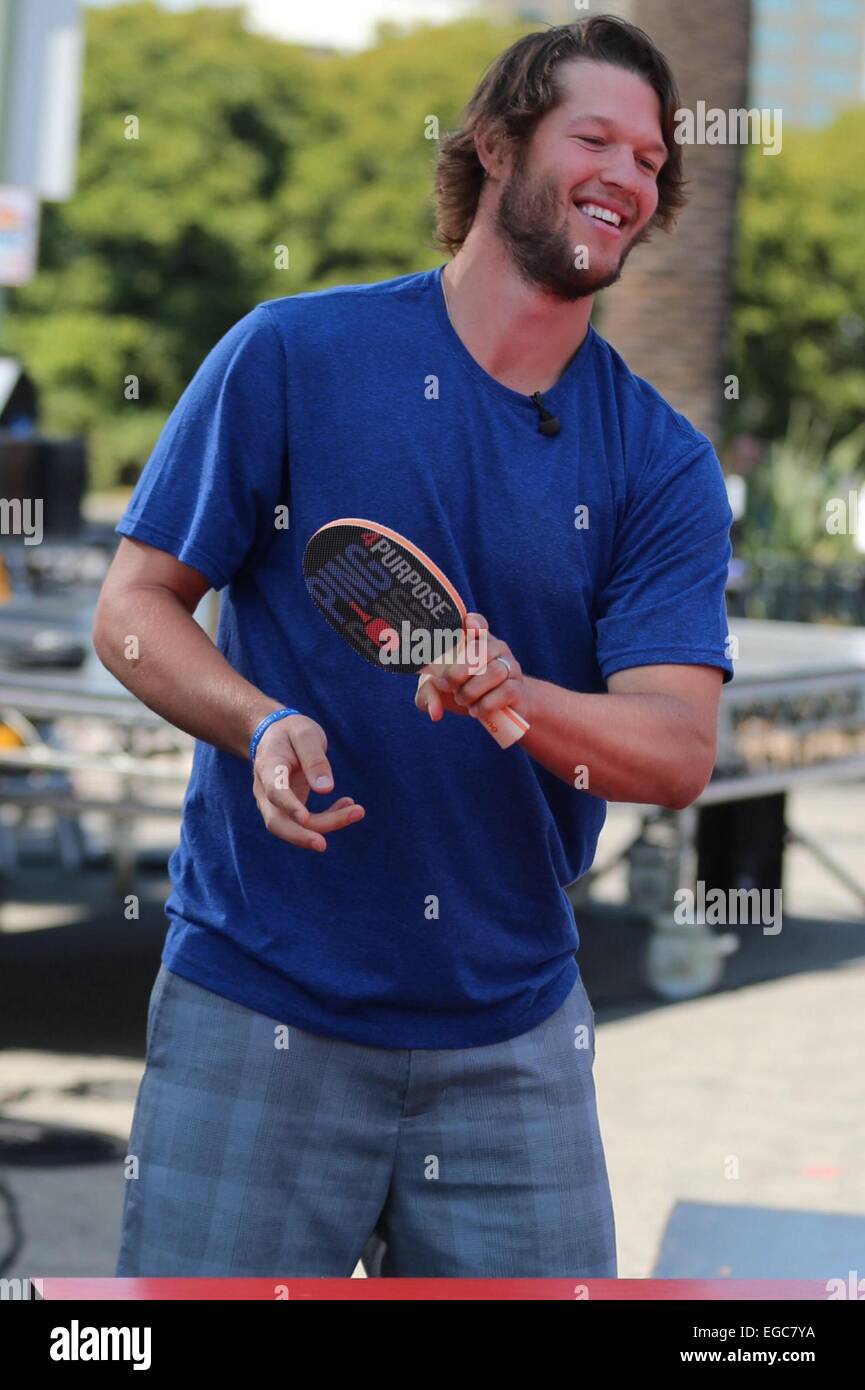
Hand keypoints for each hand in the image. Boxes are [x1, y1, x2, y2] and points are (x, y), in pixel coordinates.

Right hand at [252, 714, 364, 851]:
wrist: (275, 734)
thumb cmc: (291, 732)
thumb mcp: (305, 734)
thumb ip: (314, 759)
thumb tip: (326, 789)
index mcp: (268, 768)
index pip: (275, 792)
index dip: (289, 806)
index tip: (306, 818)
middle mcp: (266, 791)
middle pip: (277, 822)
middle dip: (301, 836)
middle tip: (323, 845)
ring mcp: (275, 803)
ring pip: (293, 827)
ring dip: (326, 825)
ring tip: (358, 811)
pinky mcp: (288, 809)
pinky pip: (307, 822)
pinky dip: (329, 818)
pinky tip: (349, 805)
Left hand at [414, 612, 531, 726]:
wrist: (499, 712)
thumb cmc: (465, 691)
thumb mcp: (440, 691)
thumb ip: (429, 694)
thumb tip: (434, 712)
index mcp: (475, 642)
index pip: (478, 623)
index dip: (474, 622)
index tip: (468, 626)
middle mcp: (495, 649)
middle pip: (481, 651)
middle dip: (458, 672)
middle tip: (449, 687)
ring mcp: (510, 667)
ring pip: (494, 672)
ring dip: (472, 691)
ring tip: (463, 700)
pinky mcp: (518, 688)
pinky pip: (506, 691)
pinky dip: (486, 704)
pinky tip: (477, 710)